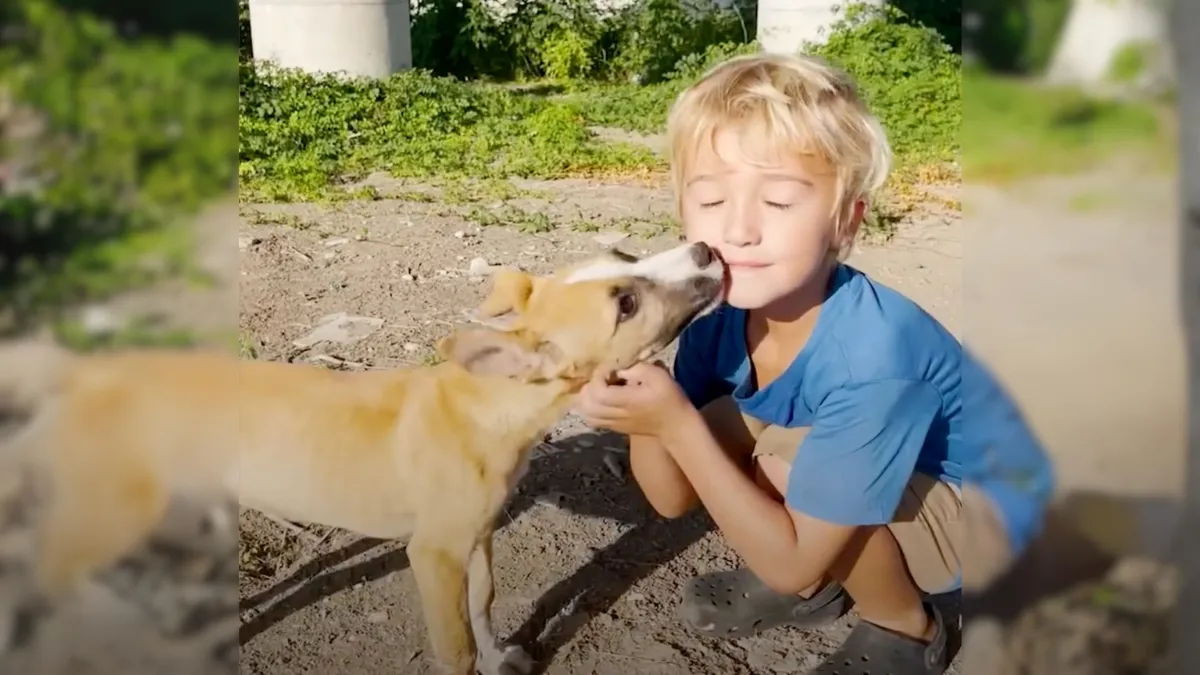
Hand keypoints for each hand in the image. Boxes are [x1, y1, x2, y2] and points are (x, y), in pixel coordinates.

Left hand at [576, 361, 692, 438]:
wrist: (675, 425)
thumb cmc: (669, 397)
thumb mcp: (657, 375)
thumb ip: (635, 369)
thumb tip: (617, 371)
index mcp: (627, 401)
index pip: (598, 392)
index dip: (597, 377)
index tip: (609, 369)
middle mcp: (617, 414)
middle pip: (587, 405)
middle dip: (589, 387)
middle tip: (601, 378)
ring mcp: (614, 424)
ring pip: (587, 415)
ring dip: (586, 399)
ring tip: (598, 388)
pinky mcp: (615, 428)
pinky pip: (592, 421)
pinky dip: (590, 409)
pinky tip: (601, 399)